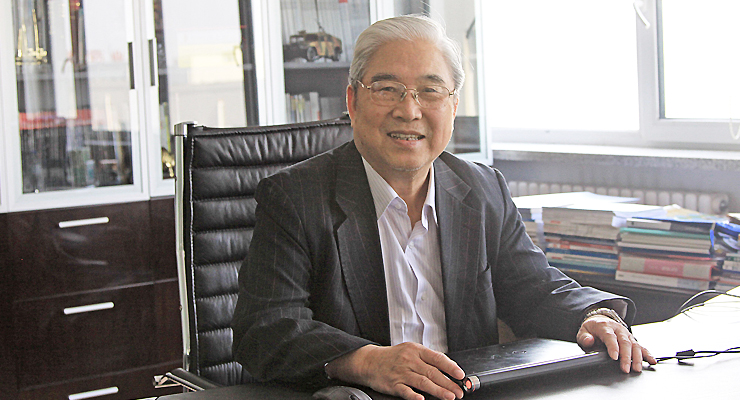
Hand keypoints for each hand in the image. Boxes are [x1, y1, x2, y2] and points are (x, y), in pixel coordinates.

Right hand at [325, 342, 465, 399]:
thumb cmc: (393, 357)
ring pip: (423, 382)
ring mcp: (401, 372)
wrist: (369, 361)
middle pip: (432, 372)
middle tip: (459, 392)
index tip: (460, 375)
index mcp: (416, 350)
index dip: (450, 367)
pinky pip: (405, 390)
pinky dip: (414, 395)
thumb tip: (448, 368)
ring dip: (438, 391)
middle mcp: (409, 360)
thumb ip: (427, 358)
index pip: (437, 358)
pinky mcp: (393, 384)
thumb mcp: (410, 351)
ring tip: (449, 397)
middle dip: (448, 383)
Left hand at [577, 315, 656, 372]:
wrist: (600, 320)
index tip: (614, 357)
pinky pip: (641, 346)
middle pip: (624, 342)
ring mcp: (626, 334)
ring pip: (634, 345)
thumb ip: (585, 338)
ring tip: (636, 368)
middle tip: (625, 368)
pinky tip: (652, 361)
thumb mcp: (583, 332)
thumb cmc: (592, 329)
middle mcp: (618, 329)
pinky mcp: (632, 339)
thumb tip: (589, 340)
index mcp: (605, 327)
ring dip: (637, 357)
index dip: (613, 347)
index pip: (610, 337)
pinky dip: (647, 354)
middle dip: (626, 356)